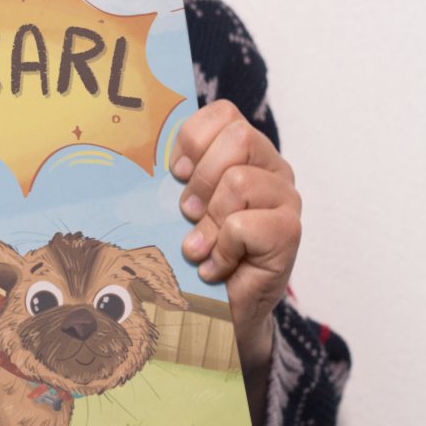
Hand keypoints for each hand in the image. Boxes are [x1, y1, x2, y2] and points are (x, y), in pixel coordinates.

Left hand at [170, 100, 301, 400]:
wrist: (224, 311)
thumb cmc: (202, 252)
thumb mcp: (185, 204)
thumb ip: (178, 174)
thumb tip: (136, 152)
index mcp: (249, 153)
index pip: (225, 114)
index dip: (192, 142)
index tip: (176, 176)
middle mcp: (274, 169)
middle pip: (238, 137)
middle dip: (202, 179)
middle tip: (189, 214)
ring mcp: (287, 200)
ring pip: (238, 182)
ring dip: (209, 221)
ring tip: (201, 246)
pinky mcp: (290, 233)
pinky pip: (243, 225)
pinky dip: (222, 249)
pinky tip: (219, 266)